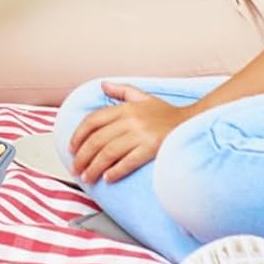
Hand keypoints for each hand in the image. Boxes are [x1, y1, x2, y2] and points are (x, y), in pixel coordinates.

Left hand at [67, 83, 190, 184]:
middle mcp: (130, 120)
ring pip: (109, 152)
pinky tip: (108, 178)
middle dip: (83, 156)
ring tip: (88, 177)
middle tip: (76, 168)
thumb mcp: (143, 96)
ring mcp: (140, 135)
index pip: (93, 121)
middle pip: (97, 139)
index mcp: (125, 108)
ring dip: (95, 167)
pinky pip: (128, 161)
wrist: (192, 122)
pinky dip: (116, 170)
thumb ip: (121, 90)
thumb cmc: (166, 113)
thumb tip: (103, 85)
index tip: (71, 148)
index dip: (79, 135)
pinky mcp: (152, 149)